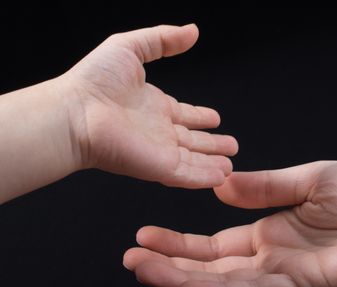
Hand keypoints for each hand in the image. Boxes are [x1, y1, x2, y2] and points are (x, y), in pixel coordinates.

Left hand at [63, 24, 237, 187]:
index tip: (216, 119)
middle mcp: (159, 131)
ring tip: (230, 166)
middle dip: (212, 143)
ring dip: (213, 162)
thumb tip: (193, 31)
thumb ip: (163, 39)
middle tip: (232, 145)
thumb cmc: (94, 81)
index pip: (183, 114)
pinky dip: (205, 177)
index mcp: (153, 106)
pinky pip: (188, 175)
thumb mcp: (131, 47)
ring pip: (194, 160)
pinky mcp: (159, 167)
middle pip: (192, 140)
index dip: (200, 116)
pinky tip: (221, 177)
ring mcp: (160, 151)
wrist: (76, 112)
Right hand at [124, 161, 336, 286]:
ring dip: (182, 278)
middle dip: (171, 262)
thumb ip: (268, 186)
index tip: (149, 232)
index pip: (220, 240)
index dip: (184, 240)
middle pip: (213, 264)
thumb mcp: (315, 178)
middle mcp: (275, 255)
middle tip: (132, 257)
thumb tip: (223, 186)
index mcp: (277, 227)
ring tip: (142, 270)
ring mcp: (287, 274)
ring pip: (225, 283)